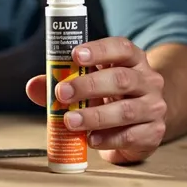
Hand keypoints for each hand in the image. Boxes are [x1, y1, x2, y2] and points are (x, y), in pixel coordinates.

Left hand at [26, 37, 166, 163]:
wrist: (142, 123)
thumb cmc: (109, 96)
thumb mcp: (89, 84)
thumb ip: (62, 81)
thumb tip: (32, 86)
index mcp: (132, 60)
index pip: (121, 47)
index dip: (99, 50)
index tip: (75, 55)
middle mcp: (148, 80)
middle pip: (121, 79)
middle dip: (88, 86)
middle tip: (62, 92)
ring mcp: (154, 107)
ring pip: (125, 110)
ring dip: (94, 116)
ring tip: (70, 121)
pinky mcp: (153, 132)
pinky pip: (130, 136)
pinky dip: (107, 138)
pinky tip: (90, 139)